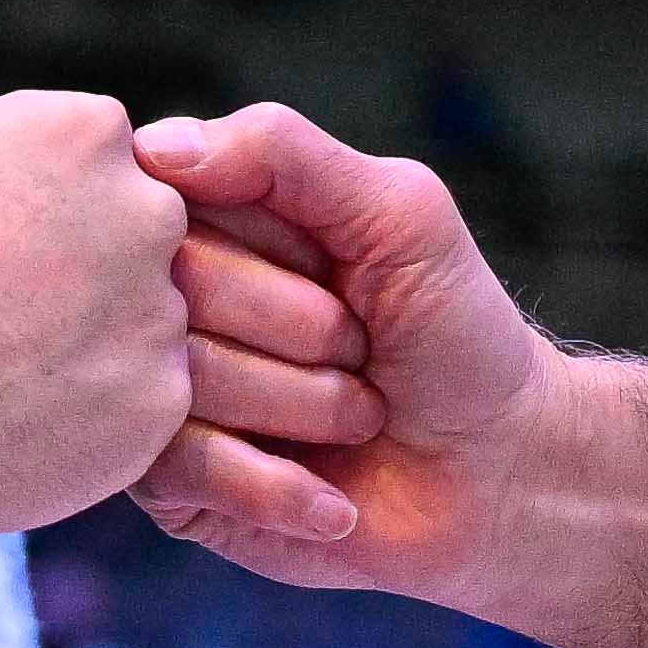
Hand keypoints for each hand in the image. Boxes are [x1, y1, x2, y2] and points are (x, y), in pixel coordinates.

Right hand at [0, 90, 197, 542]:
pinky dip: (95, 404)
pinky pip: (140, 392)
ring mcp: (162, 309)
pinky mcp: (161, 396)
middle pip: (133, 227)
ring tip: (4, 364)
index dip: (40, 192)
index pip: (91, 149)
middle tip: (3, 302)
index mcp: (86, 132)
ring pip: (142, 313)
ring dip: (92, 332)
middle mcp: (147, 212)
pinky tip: (26, 411)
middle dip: (83, 257)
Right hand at [129, 105, 562, 598]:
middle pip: (173, 291)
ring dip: (306, 406)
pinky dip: (277, 484)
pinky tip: (331, 496)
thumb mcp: (398, 212)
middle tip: (362, 347)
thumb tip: (152, 151)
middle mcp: (164, 301)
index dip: (273, 242)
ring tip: (356, 414)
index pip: (172, 197)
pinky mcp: (165, 483)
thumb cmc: (450, 327)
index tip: (339, 267)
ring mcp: (156, 391)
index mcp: (207, 218)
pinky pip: (180, 469)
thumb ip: (283, 153)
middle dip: (305, 326)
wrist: (494, 469)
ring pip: (176, 384)